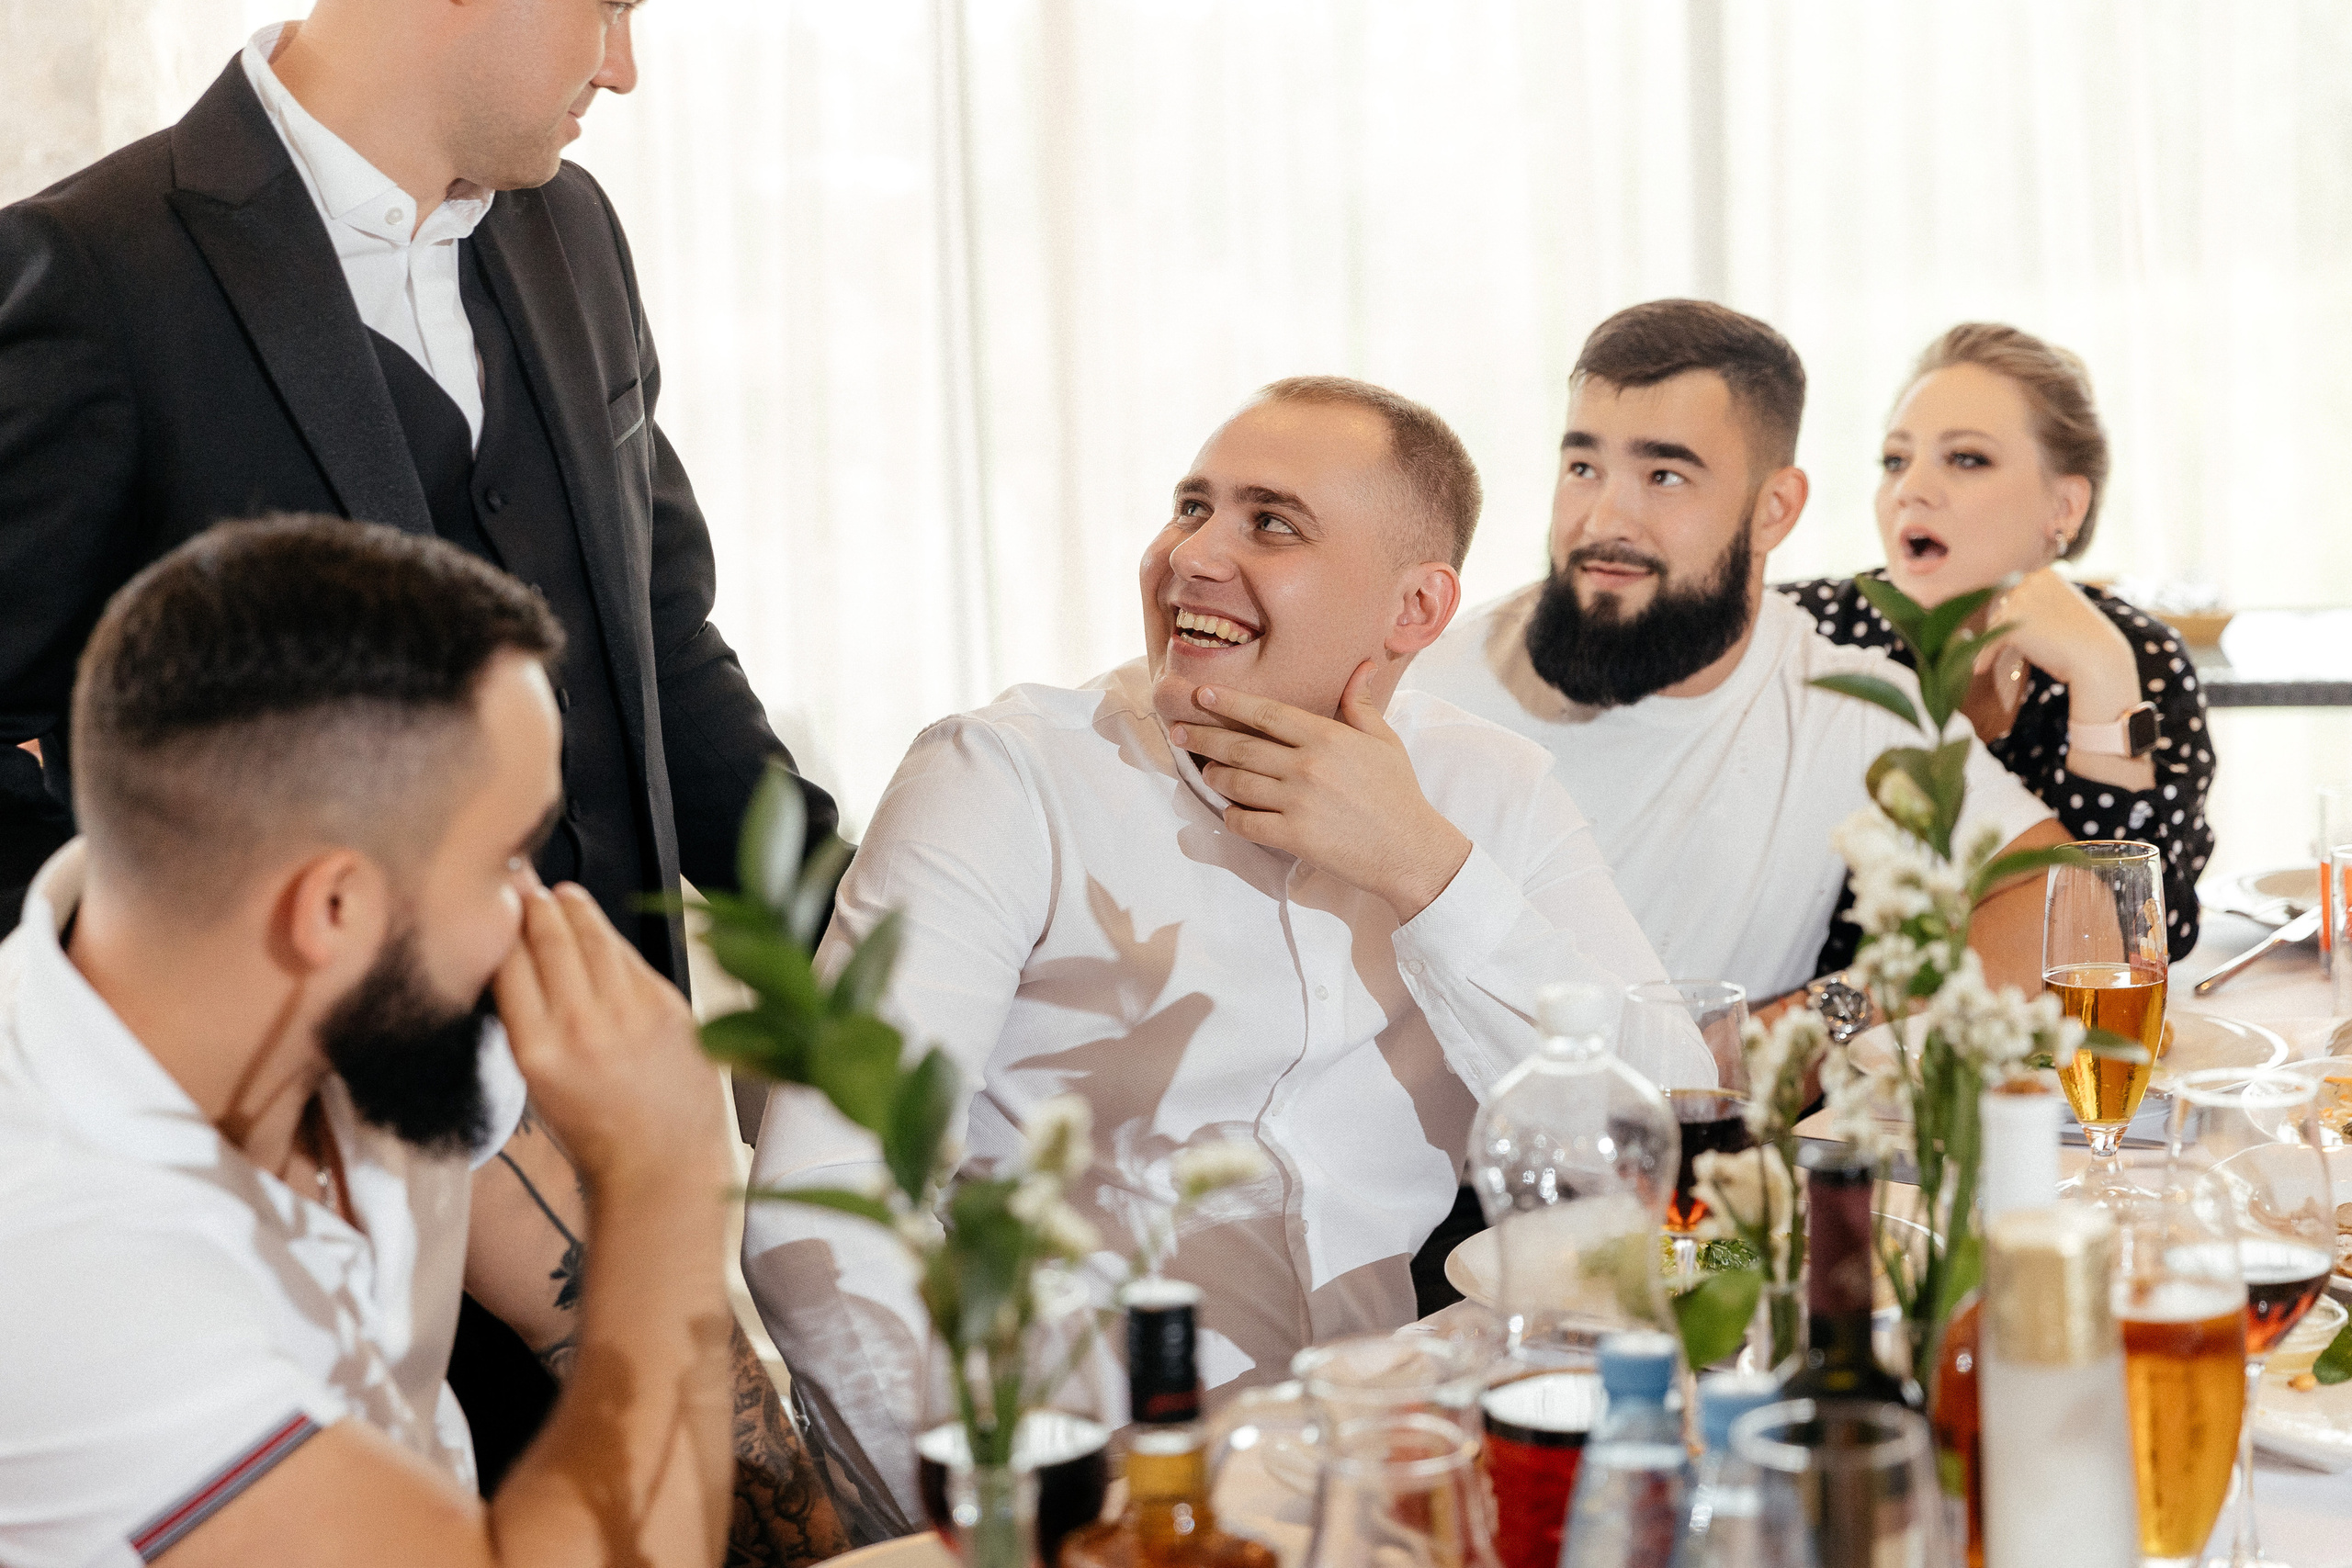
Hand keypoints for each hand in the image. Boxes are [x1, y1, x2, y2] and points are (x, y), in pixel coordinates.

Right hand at [493, 882, 727, 1198]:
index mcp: (537, 1051)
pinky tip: (597, 925)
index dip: (500, 925)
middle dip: (533, 902)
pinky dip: (609, 936)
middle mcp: (582, 1026)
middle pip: (549, 937)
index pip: (507, 963)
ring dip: (572, 907)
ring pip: (593, 936)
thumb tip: (517, 963)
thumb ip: (527, 1022)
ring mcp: (630, 1011)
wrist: (662, 1165)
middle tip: (521, 880)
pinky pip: (630, 955)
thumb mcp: (538, 1084)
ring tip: (559, 893)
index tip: (492, 903)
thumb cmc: (597, 1133)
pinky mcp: (668, 1005)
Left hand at [1170, 662, 1471, 921]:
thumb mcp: (1384, 741)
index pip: (1266, 713)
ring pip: (1237, 783)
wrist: (1410, 849)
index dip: (1230, 703)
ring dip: (1215, 776)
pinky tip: (1228, 810)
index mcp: (1327, 737)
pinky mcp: (1293, 837)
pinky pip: (1245, 822)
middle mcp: (1307, 765)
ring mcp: (1297, 802)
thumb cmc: (1398, 793)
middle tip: (1178, 731)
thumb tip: (1363, 666)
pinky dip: (1231, 816)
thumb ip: (1360, 704)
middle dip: (1203, 737)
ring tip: (1205, 770)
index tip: (1202, 695)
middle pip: (1241, 746)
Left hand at [1983, 568, 2139, 721]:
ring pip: (1995, 625)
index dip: (2015, 613)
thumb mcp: (2061, 610)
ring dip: (1993, 642)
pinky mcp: (2012, 624)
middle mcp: (2030, 582)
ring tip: (1989, 660)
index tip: (2013, 628)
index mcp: (2045, 575)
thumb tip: (2006, 613)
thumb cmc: (2084, 638)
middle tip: (2006, 645)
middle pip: (2003, 607)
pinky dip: (1984, 656)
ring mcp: (2020, 601)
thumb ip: (2038, 604)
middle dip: (2005, 627)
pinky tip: (1979, 670)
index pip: (2018, 593)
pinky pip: (1990, 642)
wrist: (2097, 656)